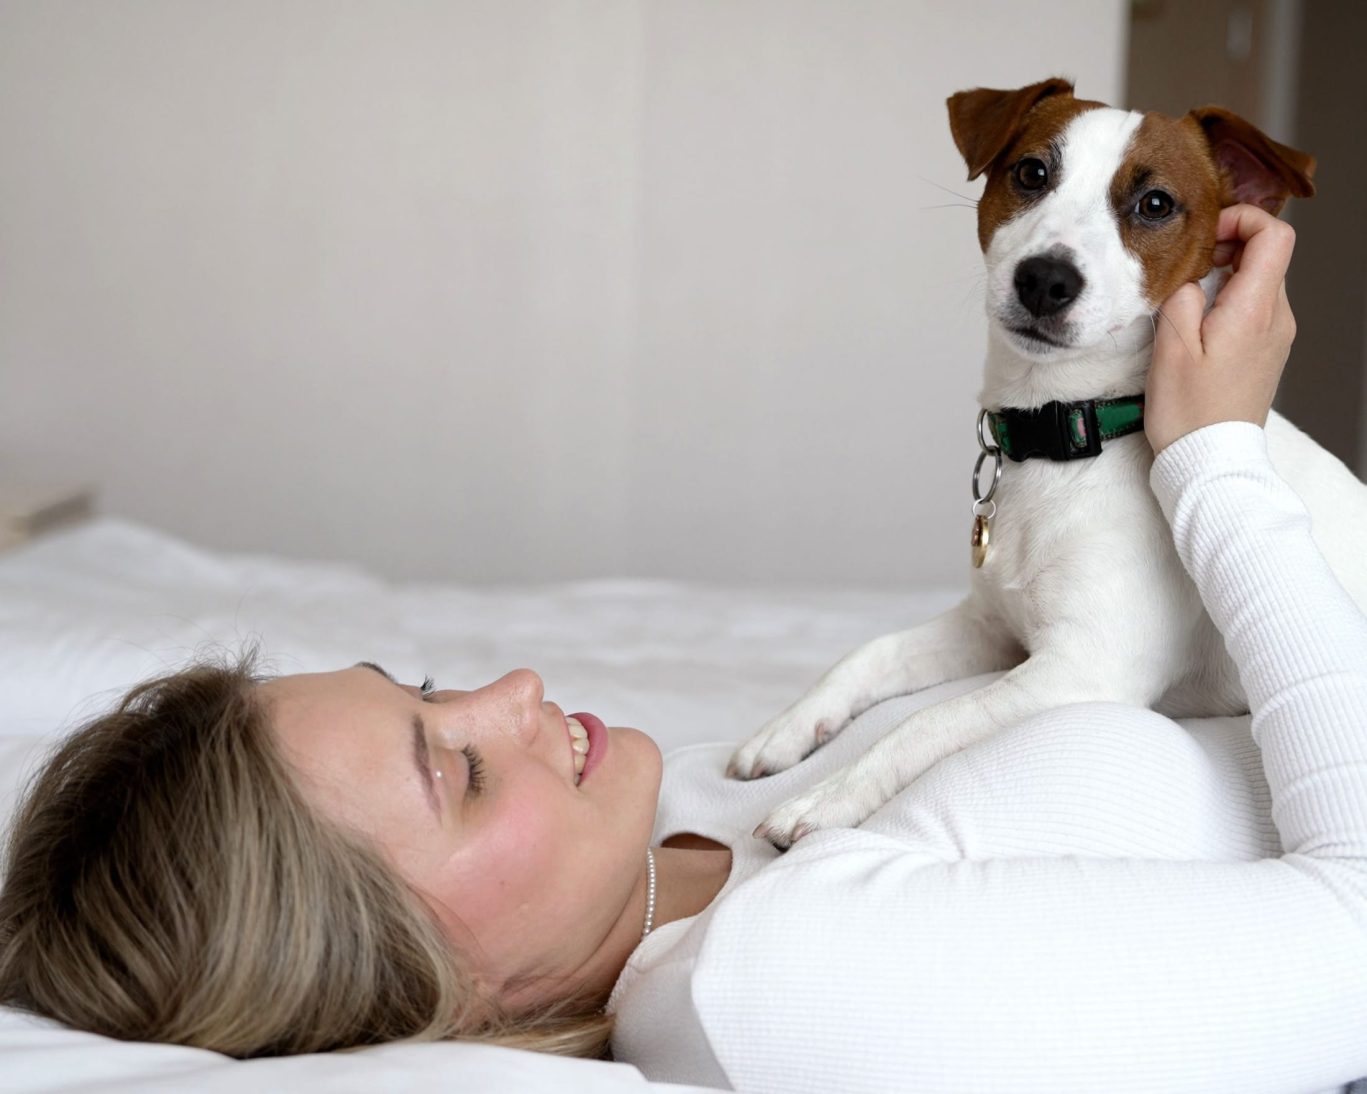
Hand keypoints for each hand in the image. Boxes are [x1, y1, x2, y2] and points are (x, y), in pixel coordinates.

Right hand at [1145, 204, 1297, 454]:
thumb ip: (1180, 296)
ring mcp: (1275, 335)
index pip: (1274, 236)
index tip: (1207, 232)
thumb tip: (1188, 276)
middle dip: (1226, 246)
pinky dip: (1229, 299)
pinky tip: (1198, 321)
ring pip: (1259, 280)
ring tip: (1186, 295)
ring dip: (1225, 274)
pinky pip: (1254, 308)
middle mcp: (1276, 318)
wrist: (1210, 459)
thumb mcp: (1170, 347)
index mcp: (1255, 310)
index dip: (1242, 219)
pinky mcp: (1266, 351)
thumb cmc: (1189, 412)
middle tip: (1186, 264)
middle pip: (1266, 255)